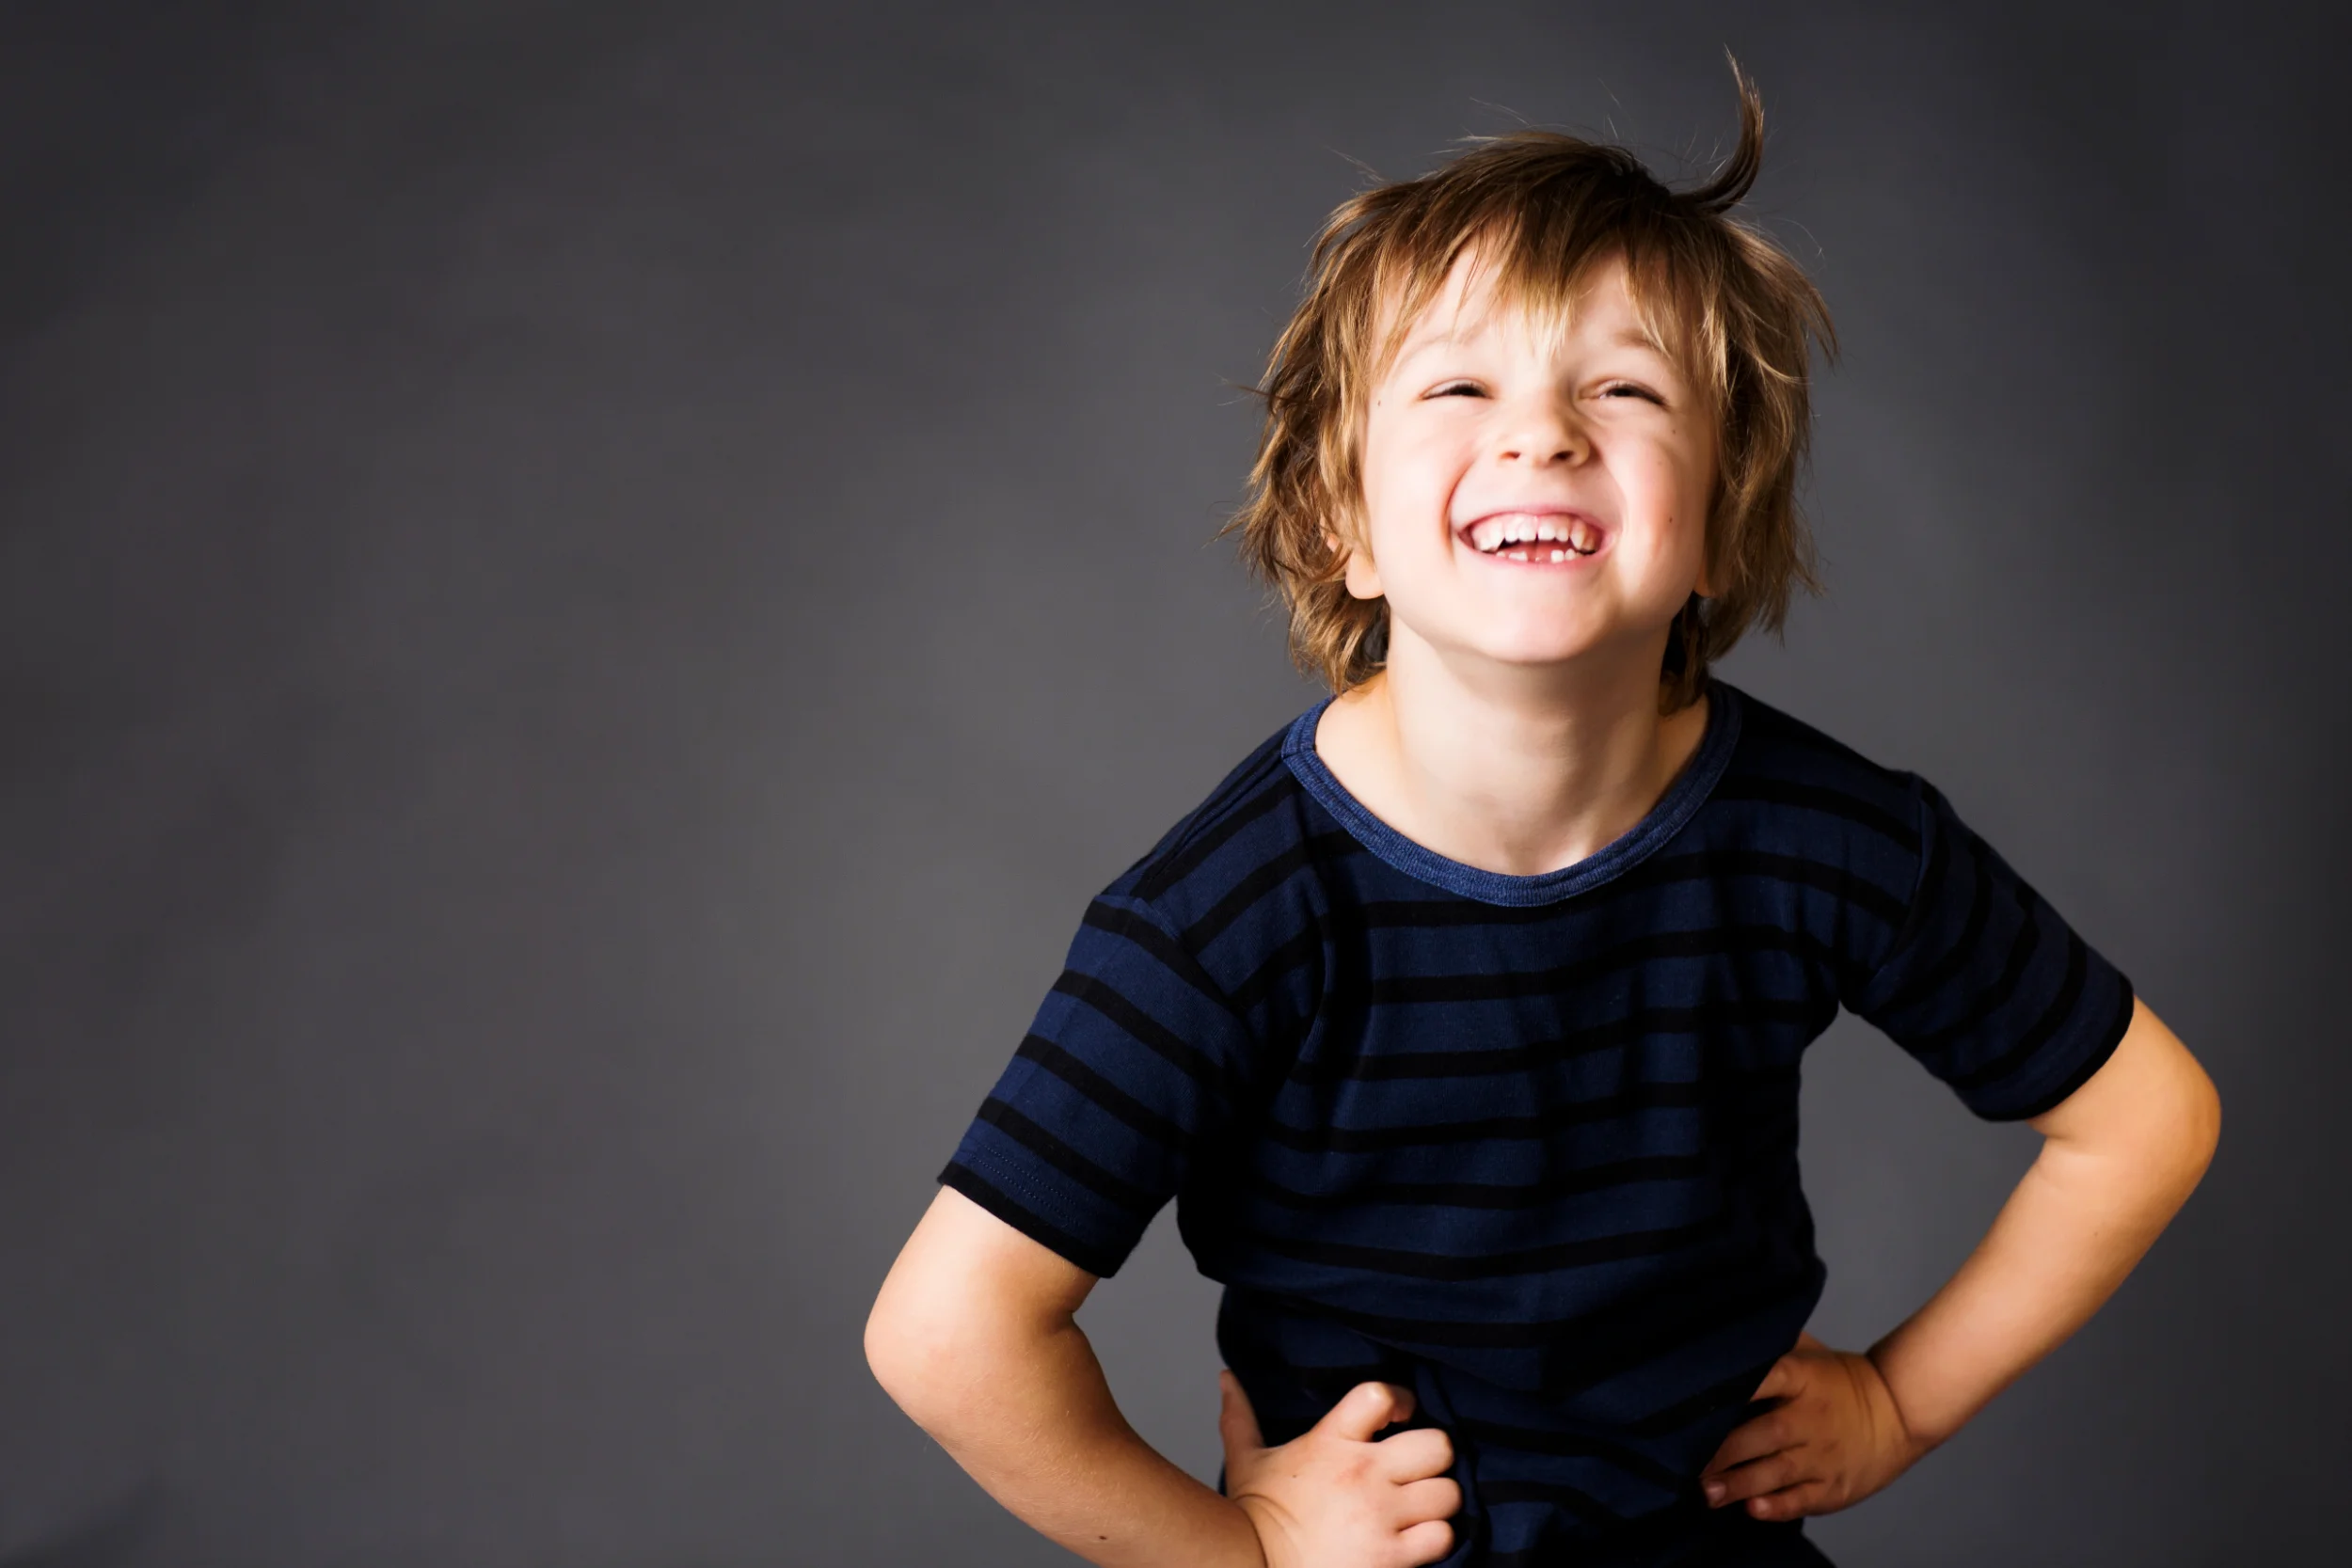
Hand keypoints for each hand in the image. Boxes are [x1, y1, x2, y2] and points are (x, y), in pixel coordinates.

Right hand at [1218, 1368, 1459, 1567]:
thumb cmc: (1254, 1518)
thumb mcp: (1247, 1460)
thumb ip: (1240, 1416)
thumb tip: (1226, 1377)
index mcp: (1329, 1442)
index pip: (1380, 1395)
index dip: (1401, 1400)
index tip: (1400, 1416)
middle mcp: (1361, 1474)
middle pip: (1437, 1445)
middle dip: (1433, 1457)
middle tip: (1416, 1471)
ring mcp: (1379, 1517)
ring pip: (1448, 1493)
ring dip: (1437, 1502)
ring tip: (1418, 1508)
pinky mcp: (1391, 1557)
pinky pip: (1443, 1537)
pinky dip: (1435, 1539)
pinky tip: (1416, 1540)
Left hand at [1698, 1332, 1927, 1521]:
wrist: (1899, 1412)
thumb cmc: (1839, 1380)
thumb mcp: (1809, 1353)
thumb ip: (1771, 1343)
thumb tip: (1725, 1324)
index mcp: (1802, 1379)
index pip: (1767, 1377)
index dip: (1736, 1387)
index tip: (1695, 1400)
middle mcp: (1810, 1418)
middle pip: (1764, 1433)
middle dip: (1723, 1451)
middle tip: (1684, 1462)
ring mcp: (1822, 1456)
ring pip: (1776, 1472)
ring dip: (1739, 1483)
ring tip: (1706, 1492)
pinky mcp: (1832, 1488)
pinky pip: (1802, 1499)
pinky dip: (1778, 1506)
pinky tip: (1753, 1509)